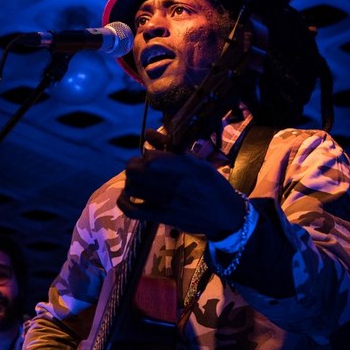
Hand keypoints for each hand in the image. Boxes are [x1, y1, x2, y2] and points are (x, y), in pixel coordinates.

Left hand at [117, 149, 245, 239]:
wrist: (225, 217)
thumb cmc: (213, 186)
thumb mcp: (200, 163)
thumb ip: (173, 148)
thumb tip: (148, 132)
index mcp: (185, 167)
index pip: (150, 158)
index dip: (145, 156)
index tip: (150, 157)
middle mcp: (174, 183)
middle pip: (135, 171)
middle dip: (134, 166)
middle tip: (140, 169)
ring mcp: (167, 202)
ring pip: (132, 188)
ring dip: (131, 182)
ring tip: (138, 182)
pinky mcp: (162, 217)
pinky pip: (133, 211)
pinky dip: (124, 203)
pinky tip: (126, 197)